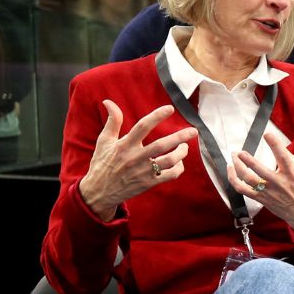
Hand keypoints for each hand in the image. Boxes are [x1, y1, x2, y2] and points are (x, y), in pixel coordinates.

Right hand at [78, 101, 197, 220]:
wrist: (99, 191)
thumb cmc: (102, 163)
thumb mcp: (104, 141)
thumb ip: (112, 121)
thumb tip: (109, 101)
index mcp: (124, 145)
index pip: (142, 127)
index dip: (157, 116)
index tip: (170, 108)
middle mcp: (135, 158)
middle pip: (161, 145)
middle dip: (179, 137)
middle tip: (194, 131)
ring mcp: (143, 171)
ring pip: (168, 161)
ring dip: (181, 153)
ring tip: (185, 146)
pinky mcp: (148, 183)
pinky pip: (169, 175)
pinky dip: (178, 168)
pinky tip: (179, 162)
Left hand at [227, 131, 293, 238]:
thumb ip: (289, 159)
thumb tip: (277, 148)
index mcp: (292, 172)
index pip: (282, 155)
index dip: (274, 143)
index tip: (267, 135)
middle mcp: (279, 182)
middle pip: (257, 168)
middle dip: (245, 157)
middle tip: (240, 152)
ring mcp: (269, 192)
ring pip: (248, 178)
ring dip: (237, 166)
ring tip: (234, 158)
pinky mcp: (262, 199)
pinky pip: (243, 190)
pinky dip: (234, 180)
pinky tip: (232, 172)